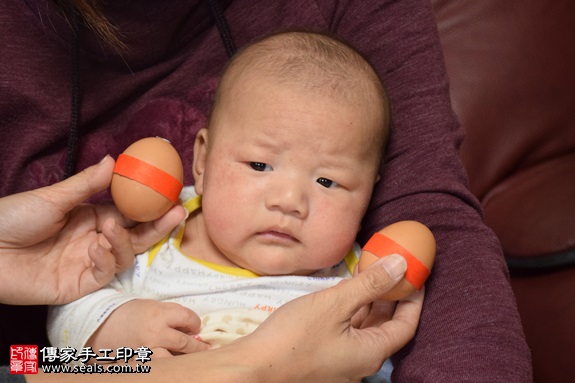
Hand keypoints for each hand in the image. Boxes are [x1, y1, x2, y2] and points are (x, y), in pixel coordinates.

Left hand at [0, 156, 185, 304]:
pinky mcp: (79, 284)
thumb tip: (113, 160)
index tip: (171, 196)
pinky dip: (107, 259)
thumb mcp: (52, 197)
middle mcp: (95, 240)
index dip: (151, 207)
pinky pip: (105, 273)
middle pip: (136, 236)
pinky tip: (96, 246)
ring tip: (111, 228)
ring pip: (125, 255)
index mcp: (91, 217)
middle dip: (158, 226)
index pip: (129, 213)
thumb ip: (86, 183)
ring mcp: (88, 263)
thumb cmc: (12, 219)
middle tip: (177, 213)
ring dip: (125, 241)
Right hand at [87, 299, 209, 355]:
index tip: (195, 327)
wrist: (100, 324)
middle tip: (205, 349)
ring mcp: (147, 351)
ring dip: (185, 360)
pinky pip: (160, 366)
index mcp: (160, 314)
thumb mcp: (152, 306)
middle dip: (197, 346)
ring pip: (174, 360)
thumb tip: (190, 326)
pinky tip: (172, 365)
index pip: (188, 318)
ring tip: (192, 360)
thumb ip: (171, 314)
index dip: (195, 323)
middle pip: (185, 343)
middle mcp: (156, 333)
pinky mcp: (140, 363)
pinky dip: (168, 365)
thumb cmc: (129, 312)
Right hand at [229, 254, 421, 382]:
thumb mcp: (334, 304)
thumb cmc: (293, 337)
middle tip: (394, 270)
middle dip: (392, 297)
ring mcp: (340, 362)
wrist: (253, 368)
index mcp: (370, 353)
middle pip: (385, 327)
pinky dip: (351, 311)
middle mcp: (360, 362)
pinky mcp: (323, 358)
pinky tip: (343, 293)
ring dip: (370, 302)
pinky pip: (346, 332)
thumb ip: (369, 284)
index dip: (413, 298)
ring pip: (364, 329)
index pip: (406, 325)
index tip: (416, 275)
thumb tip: (401, 266)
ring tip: (370, 274)